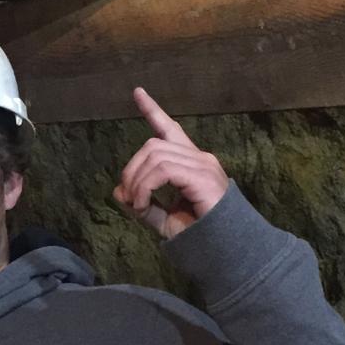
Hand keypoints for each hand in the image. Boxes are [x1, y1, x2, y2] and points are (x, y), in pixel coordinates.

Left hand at [112, 88, 228, 239]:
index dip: (153, 111)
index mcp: (190, 163)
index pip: (170, 129)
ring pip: (154, 156)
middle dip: (131, 170)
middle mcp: (199, 158)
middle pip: (152, 146)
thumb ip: (142, 204)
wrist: (226, 252)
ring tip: (137, 206)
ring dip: (137, 182)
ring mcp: (203, 165)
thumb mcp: (163, 219)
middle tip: (129, 199)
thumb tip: (118, 191)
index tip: (138, 92)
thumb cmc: (199, 237)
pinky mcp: (202, 176)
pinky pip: (162, 170)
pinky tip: (143, 205)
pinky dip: (145, 187)